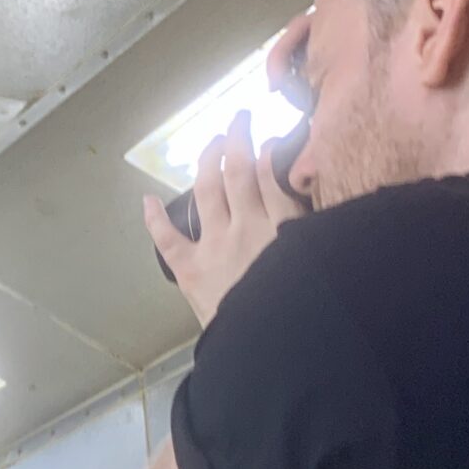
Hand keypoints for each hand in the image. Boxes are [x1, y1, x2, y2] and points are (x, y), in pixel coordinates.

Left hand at [145, 108, 305, 328]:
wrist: (270, 350)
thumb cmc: (303, 310)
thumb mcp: (321, 261)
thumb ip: (315, 226)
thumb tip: (310, 192)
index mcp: (284, 227)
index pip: (274, 174)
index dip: (269, 149)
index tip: (270, 134)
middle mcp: (246, 226)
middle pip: (239, 170)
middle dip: (238, 138)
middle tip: (238, 119)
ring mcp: (215, 245)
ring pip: (207, 189)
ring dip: (207, 160)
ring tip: (212, 141)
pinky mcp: (190, 270)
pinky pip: (167, 238)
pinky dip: (154, 217)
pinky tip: (147, 198)